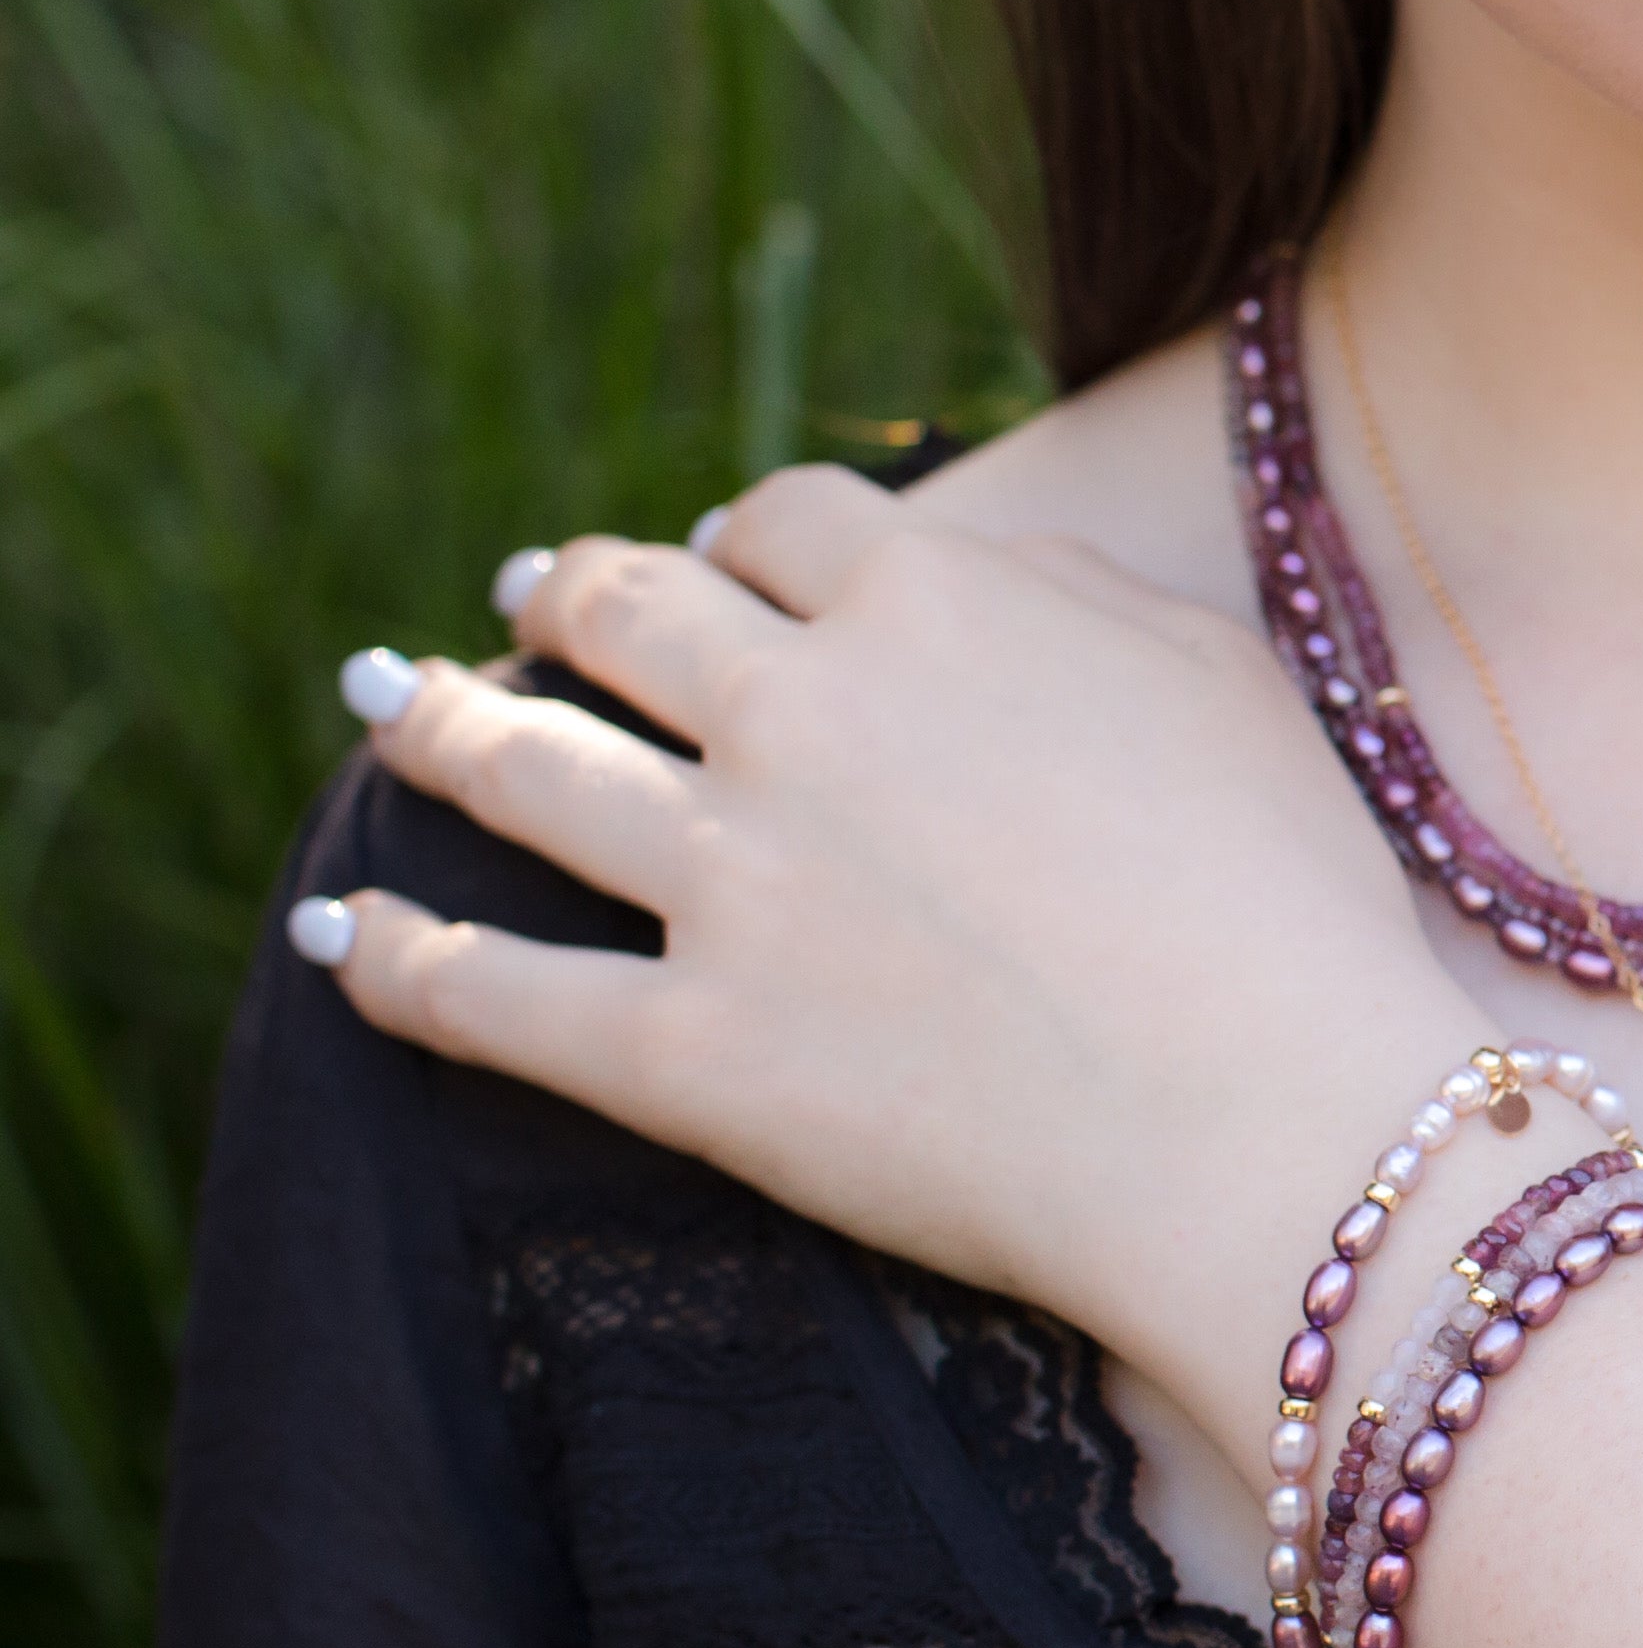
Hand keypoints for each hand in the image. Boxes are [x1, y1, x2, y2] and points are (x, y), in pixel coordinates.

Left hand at [303, 469, 1499, 1403]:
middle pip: (620, 610)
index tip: (727, 568)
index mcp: (937, 603)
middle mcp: (800, 713)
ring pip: (520, 768)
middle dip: (562, 596)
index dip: (739, 541)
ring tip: (395, 709)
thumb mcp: (1224, 680)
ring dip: (435, 725)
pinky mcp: (683, 1052)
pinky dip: (396, 959)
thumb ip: (1076, 596)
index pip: (781, 521)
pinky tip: (344, 935)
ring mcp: (727, 882)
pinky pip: (486, 995)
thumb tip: (974, 565)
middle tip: (531, 602)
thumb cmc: (1294, 907)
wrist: (1276, 1126)